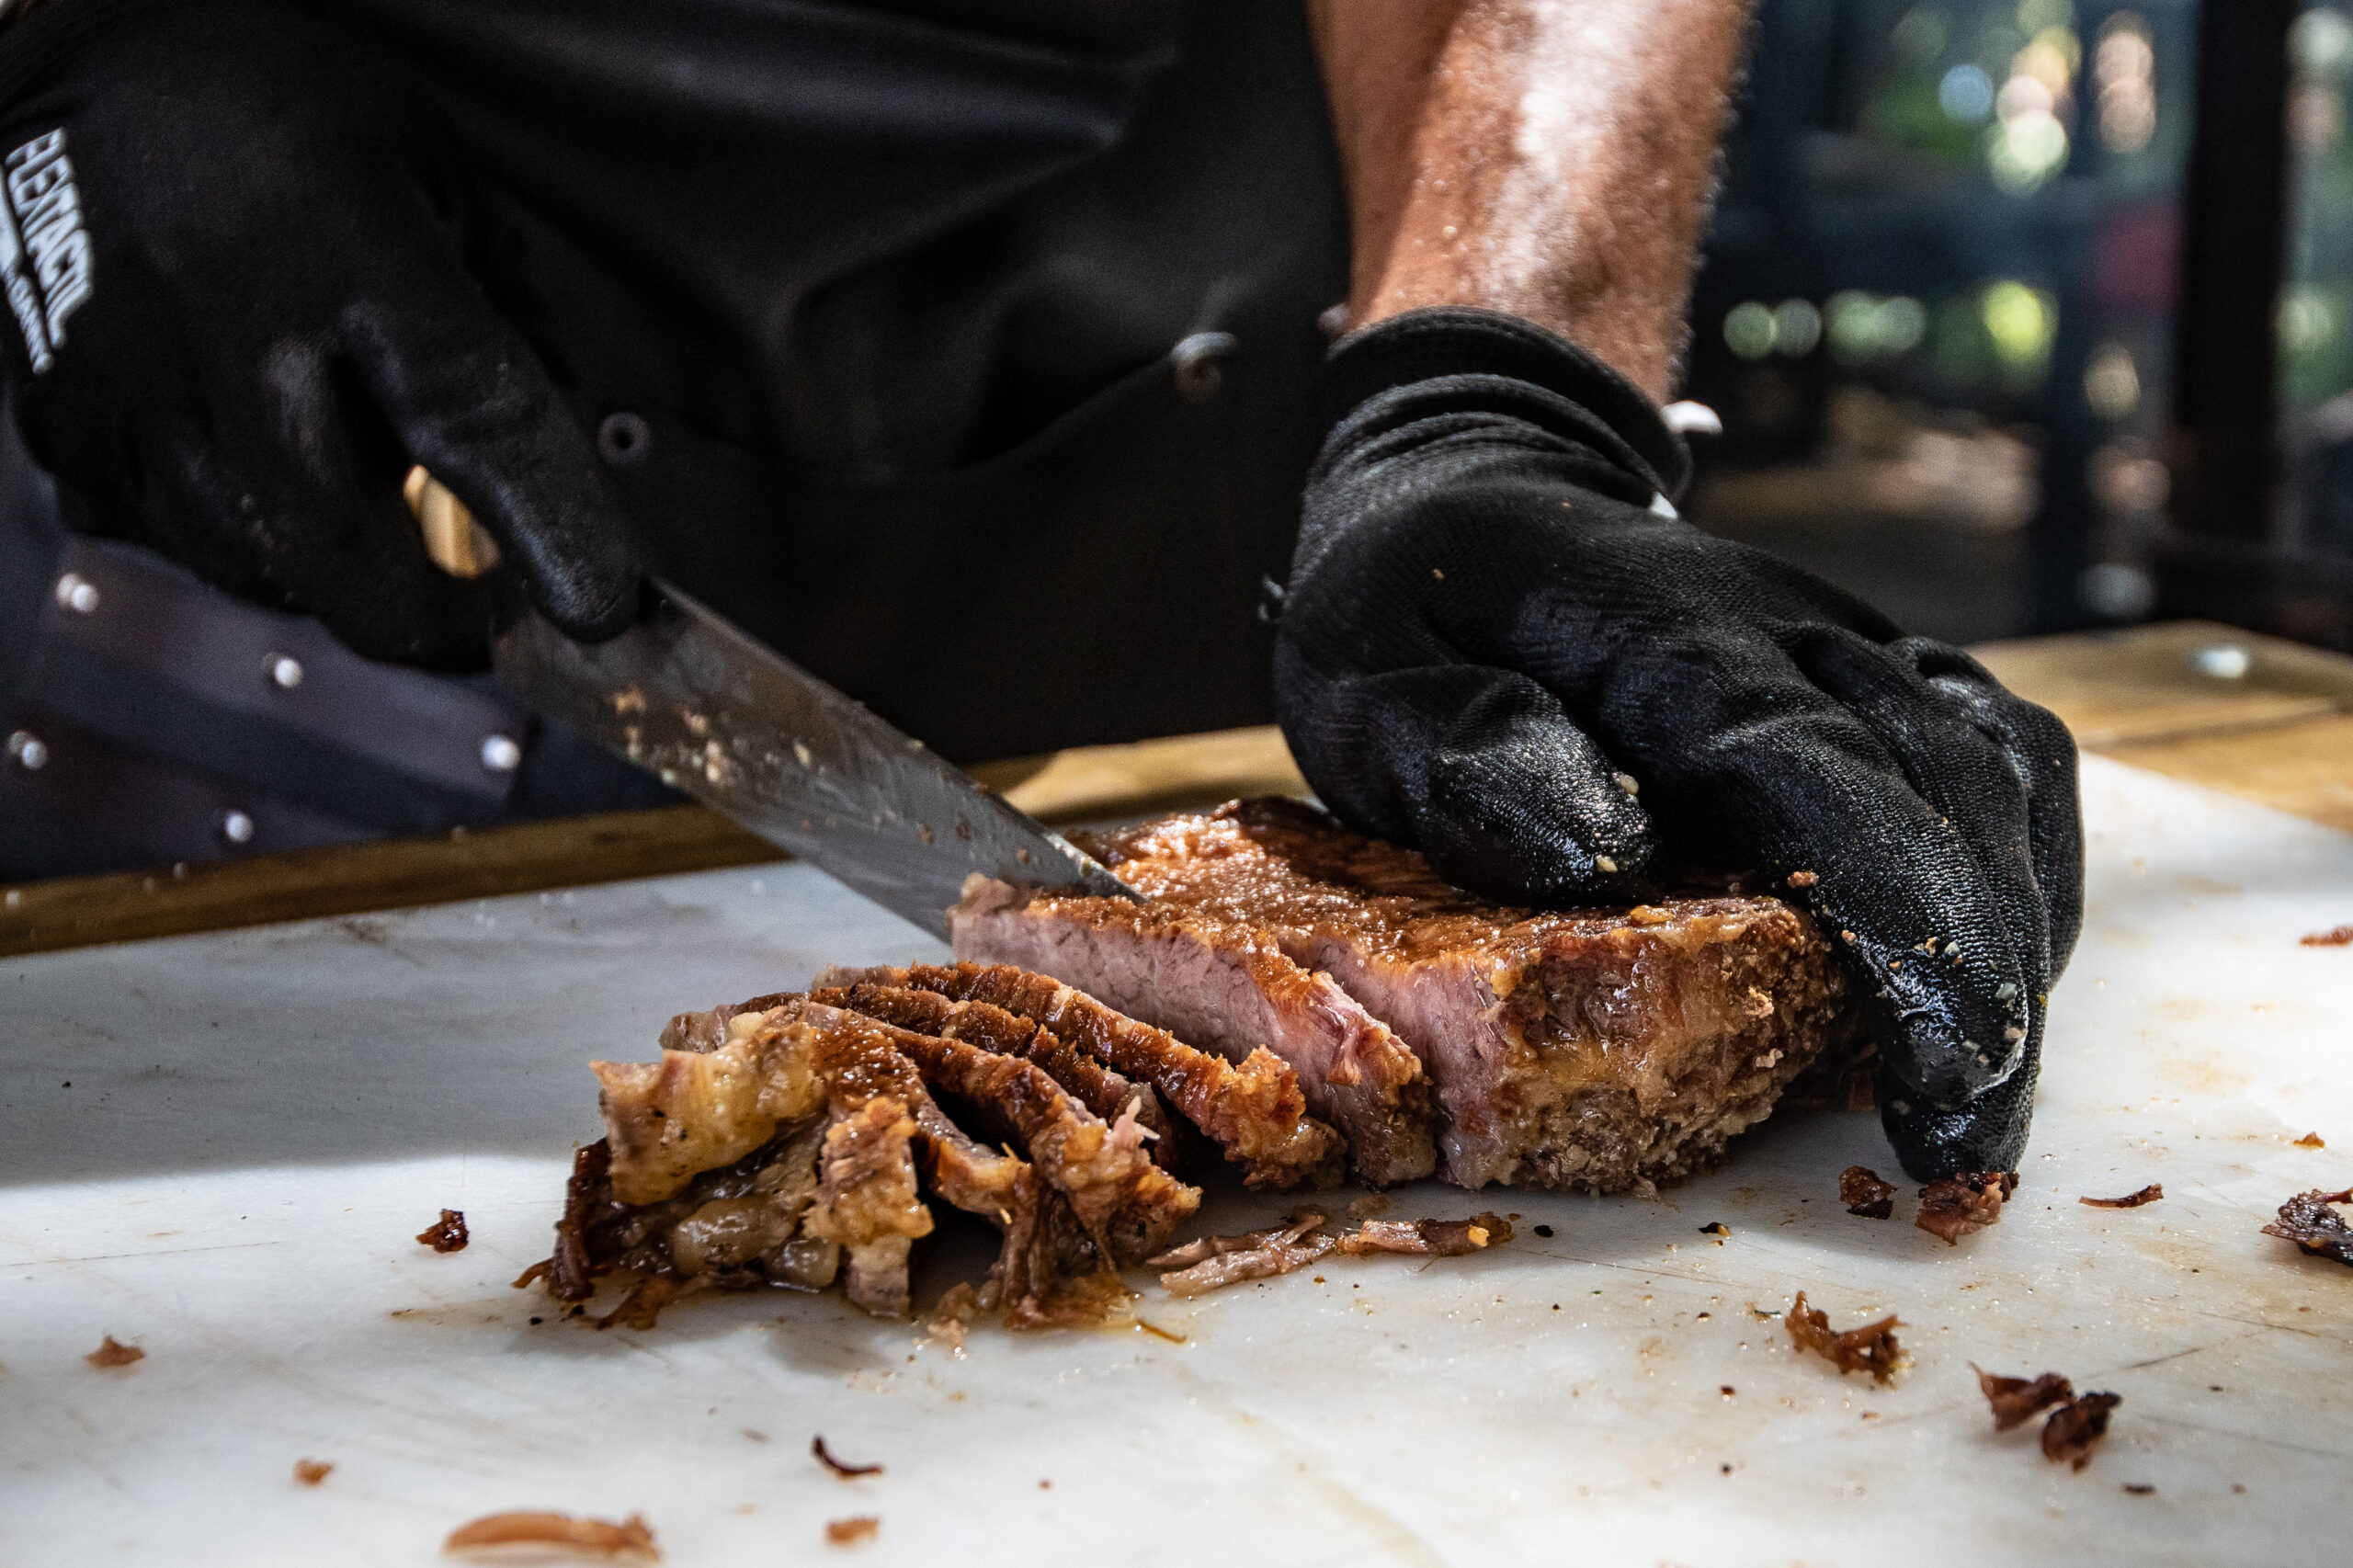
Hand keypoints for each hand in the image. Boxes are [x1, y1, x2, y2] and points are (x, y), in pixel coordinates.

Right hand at [0, 0, 639, 666]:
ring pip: (264, 573)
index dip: (545, 530)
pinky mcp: (63, 434)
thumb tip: (568, 456)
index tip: (596, 605)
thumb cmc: (281, 122)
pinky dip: (246, 536)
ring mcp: (128, 394)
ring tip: (359, 491)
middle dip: (434, 616)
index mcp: (344, 253)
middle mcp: (225, 330)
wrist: (83, 77)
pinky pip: (179, 545)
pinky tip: (263, 459)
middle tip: (483, 601)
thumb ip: (512, 324)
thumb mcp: (440, 180)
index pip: (471, 422)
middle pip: (347, 562)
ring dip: (337, 571)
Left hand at [1274, 308, 2081, 1179]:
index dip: (1902, 927)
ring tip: (1973, 1095)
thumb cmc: (1406, 602)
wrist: (1469, 480)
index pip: (1820, 770)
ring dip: (2009, 936)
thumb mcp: (1361, 673)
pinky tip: (1975, 983)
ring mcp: (1845, 641)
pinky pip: (1994, 758)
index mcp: (1660, 628)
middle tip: (1966, 1149)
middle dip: (1980, 981)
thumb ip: (1458, 752)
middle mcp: (1788, 624)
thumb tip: (1598, 855)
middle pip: (1947, 788)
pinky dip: (2012, 874)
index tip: (1936, 1077)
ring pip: (1996, 774)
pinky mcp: (1872, 670)